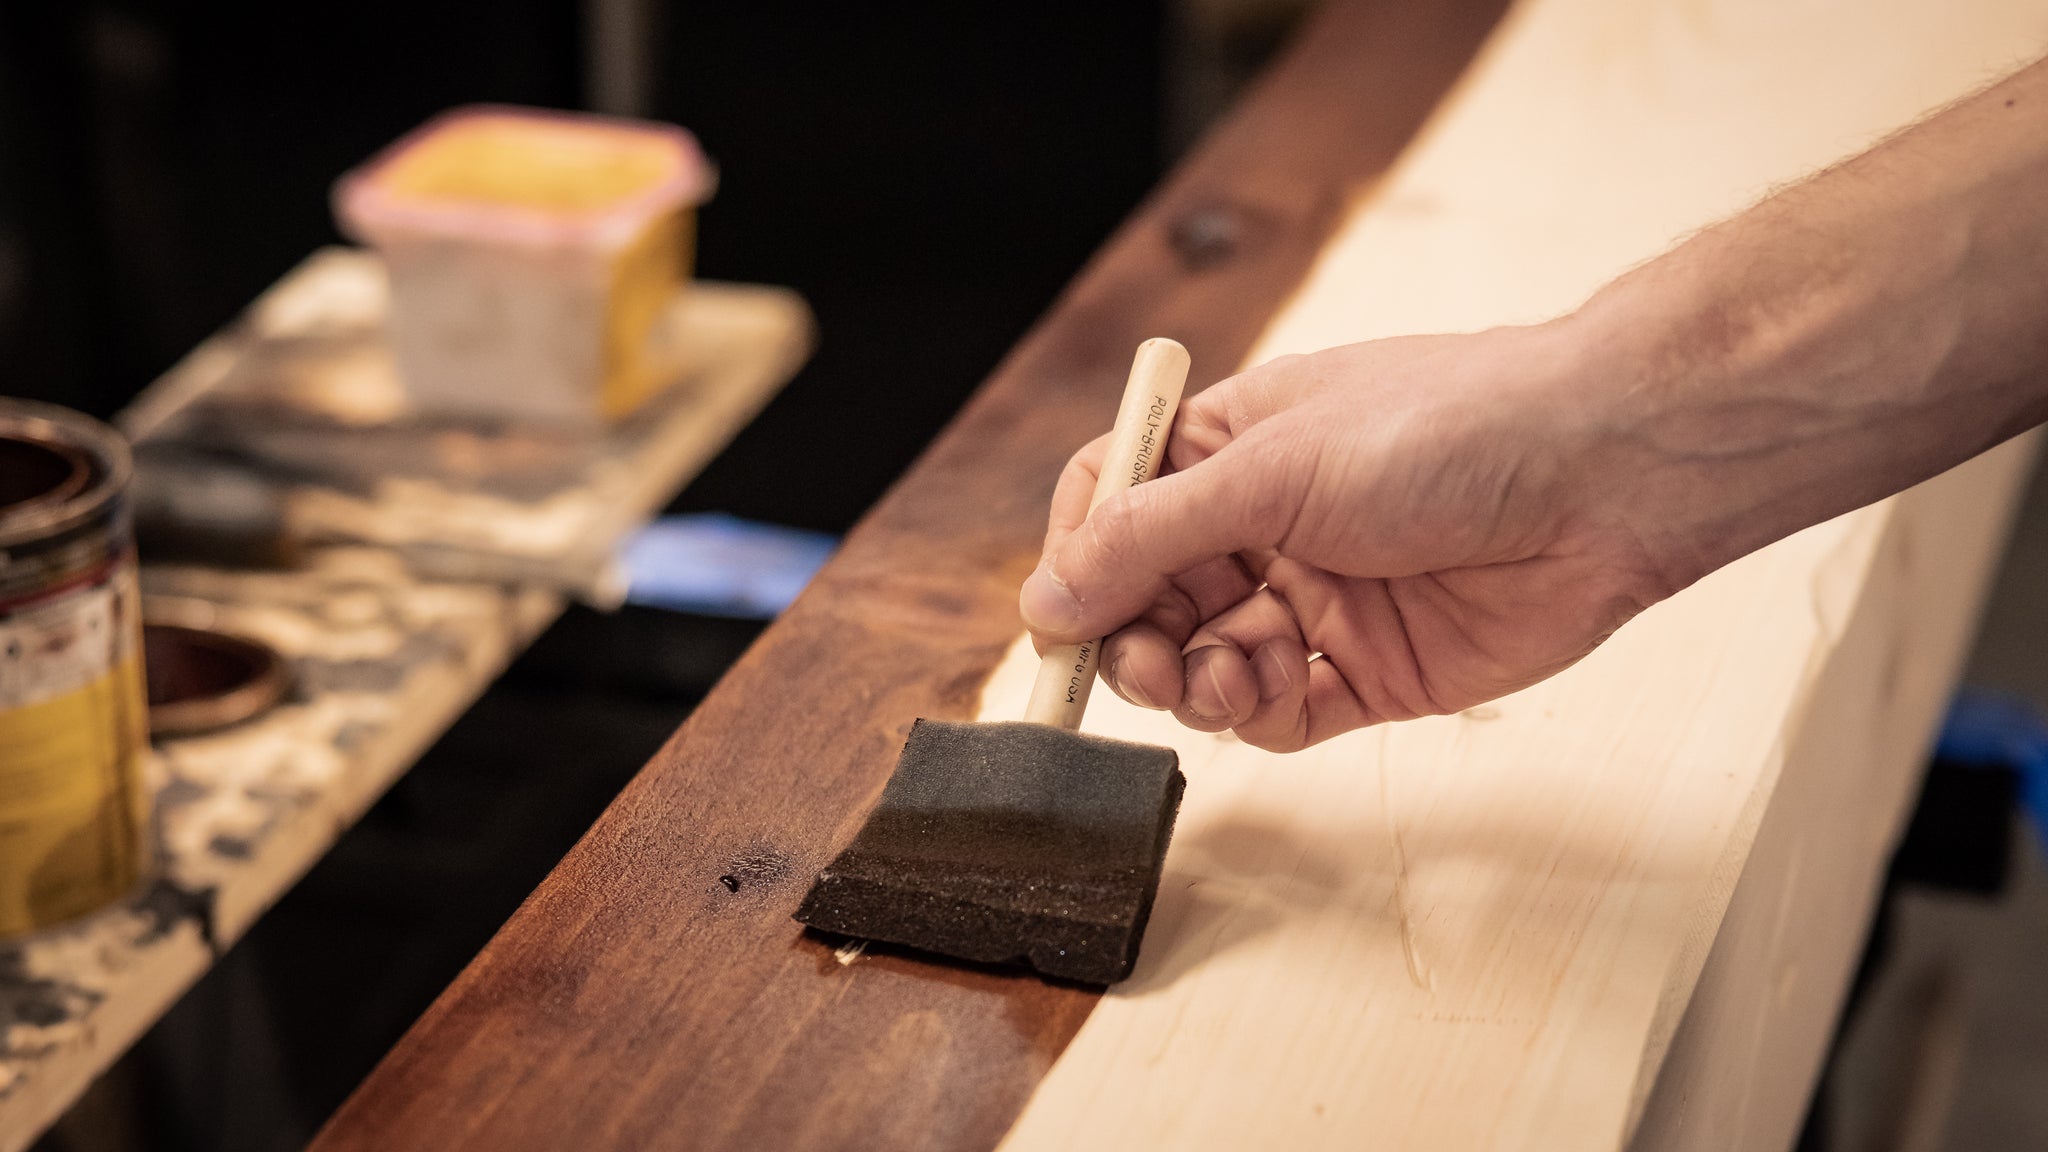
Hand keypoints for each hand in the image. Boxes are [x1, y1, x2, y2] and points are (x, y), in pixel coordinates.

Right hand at [1020, 323, 1673, 750]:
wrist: (1605, 475)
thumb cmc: (1447, 427)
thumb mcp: (1271, 468)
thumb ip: (1149, 537)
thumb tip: (1044, 598)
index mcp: (1232, 448)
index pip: (1114, 504)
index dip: (1078, 558)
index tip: (1059, 611)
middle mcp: (1265, 524)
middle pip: (1149, 598)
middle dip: (1131, 636)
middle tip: (1139, 662)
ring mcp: (1317, 599)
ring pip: (1207, 663)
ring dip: (1191, 681)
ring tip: (1213, 677)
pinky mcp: (1370, 670)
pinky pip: (1280, 713)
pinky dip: (1257, 714)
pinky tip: (1268, 693)